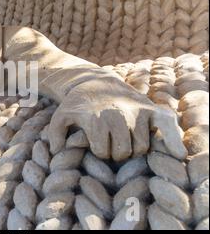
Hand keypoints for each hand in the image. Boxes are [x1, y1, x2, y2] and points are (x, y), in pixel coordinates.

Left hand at [48, 77, 186, 160]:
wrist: (93, 80)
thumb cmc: (77, 103)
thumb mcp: (61, 115)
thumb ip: (56, 133)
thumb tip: (58, 151)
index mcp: (97, 119)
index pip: (103, 152)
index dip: (98, 150)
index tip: (96, 143)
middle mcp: (119, 116)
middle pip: (123, 153)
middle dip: (115, 151)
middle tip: (110, 142)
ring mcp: (136, 112)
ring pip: (141, 147)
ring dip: (132, 147)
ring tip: (122, 138)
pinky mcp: (150, 108)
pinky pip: (167, 125)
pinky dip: (172, 138)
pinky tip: (177, 153)